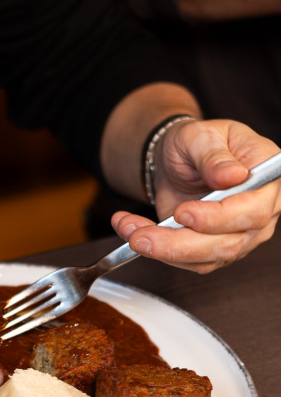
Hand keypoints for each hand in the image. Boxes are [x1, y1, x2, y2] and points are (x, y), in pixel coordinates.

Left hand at [112, 119, 280, 271]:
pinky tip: (133, 231)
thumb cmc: (197, 143)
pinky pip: (187, 261)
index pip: (254, 210)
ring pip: (206, 258)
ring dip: (163, 250)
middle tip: (142, 235)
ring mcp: (238, 234)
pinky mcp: (213, 249)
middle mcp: (259, 210)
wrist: (179, 159)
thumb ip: (214, 155)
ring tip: (130, 231)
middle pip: (230, 243)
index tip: (184, 213)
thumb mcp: (200, 135)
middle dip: (181, 243)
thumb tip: (232, 175)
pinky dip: (156, 250)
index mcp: (266, 176)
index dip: (219, 218)